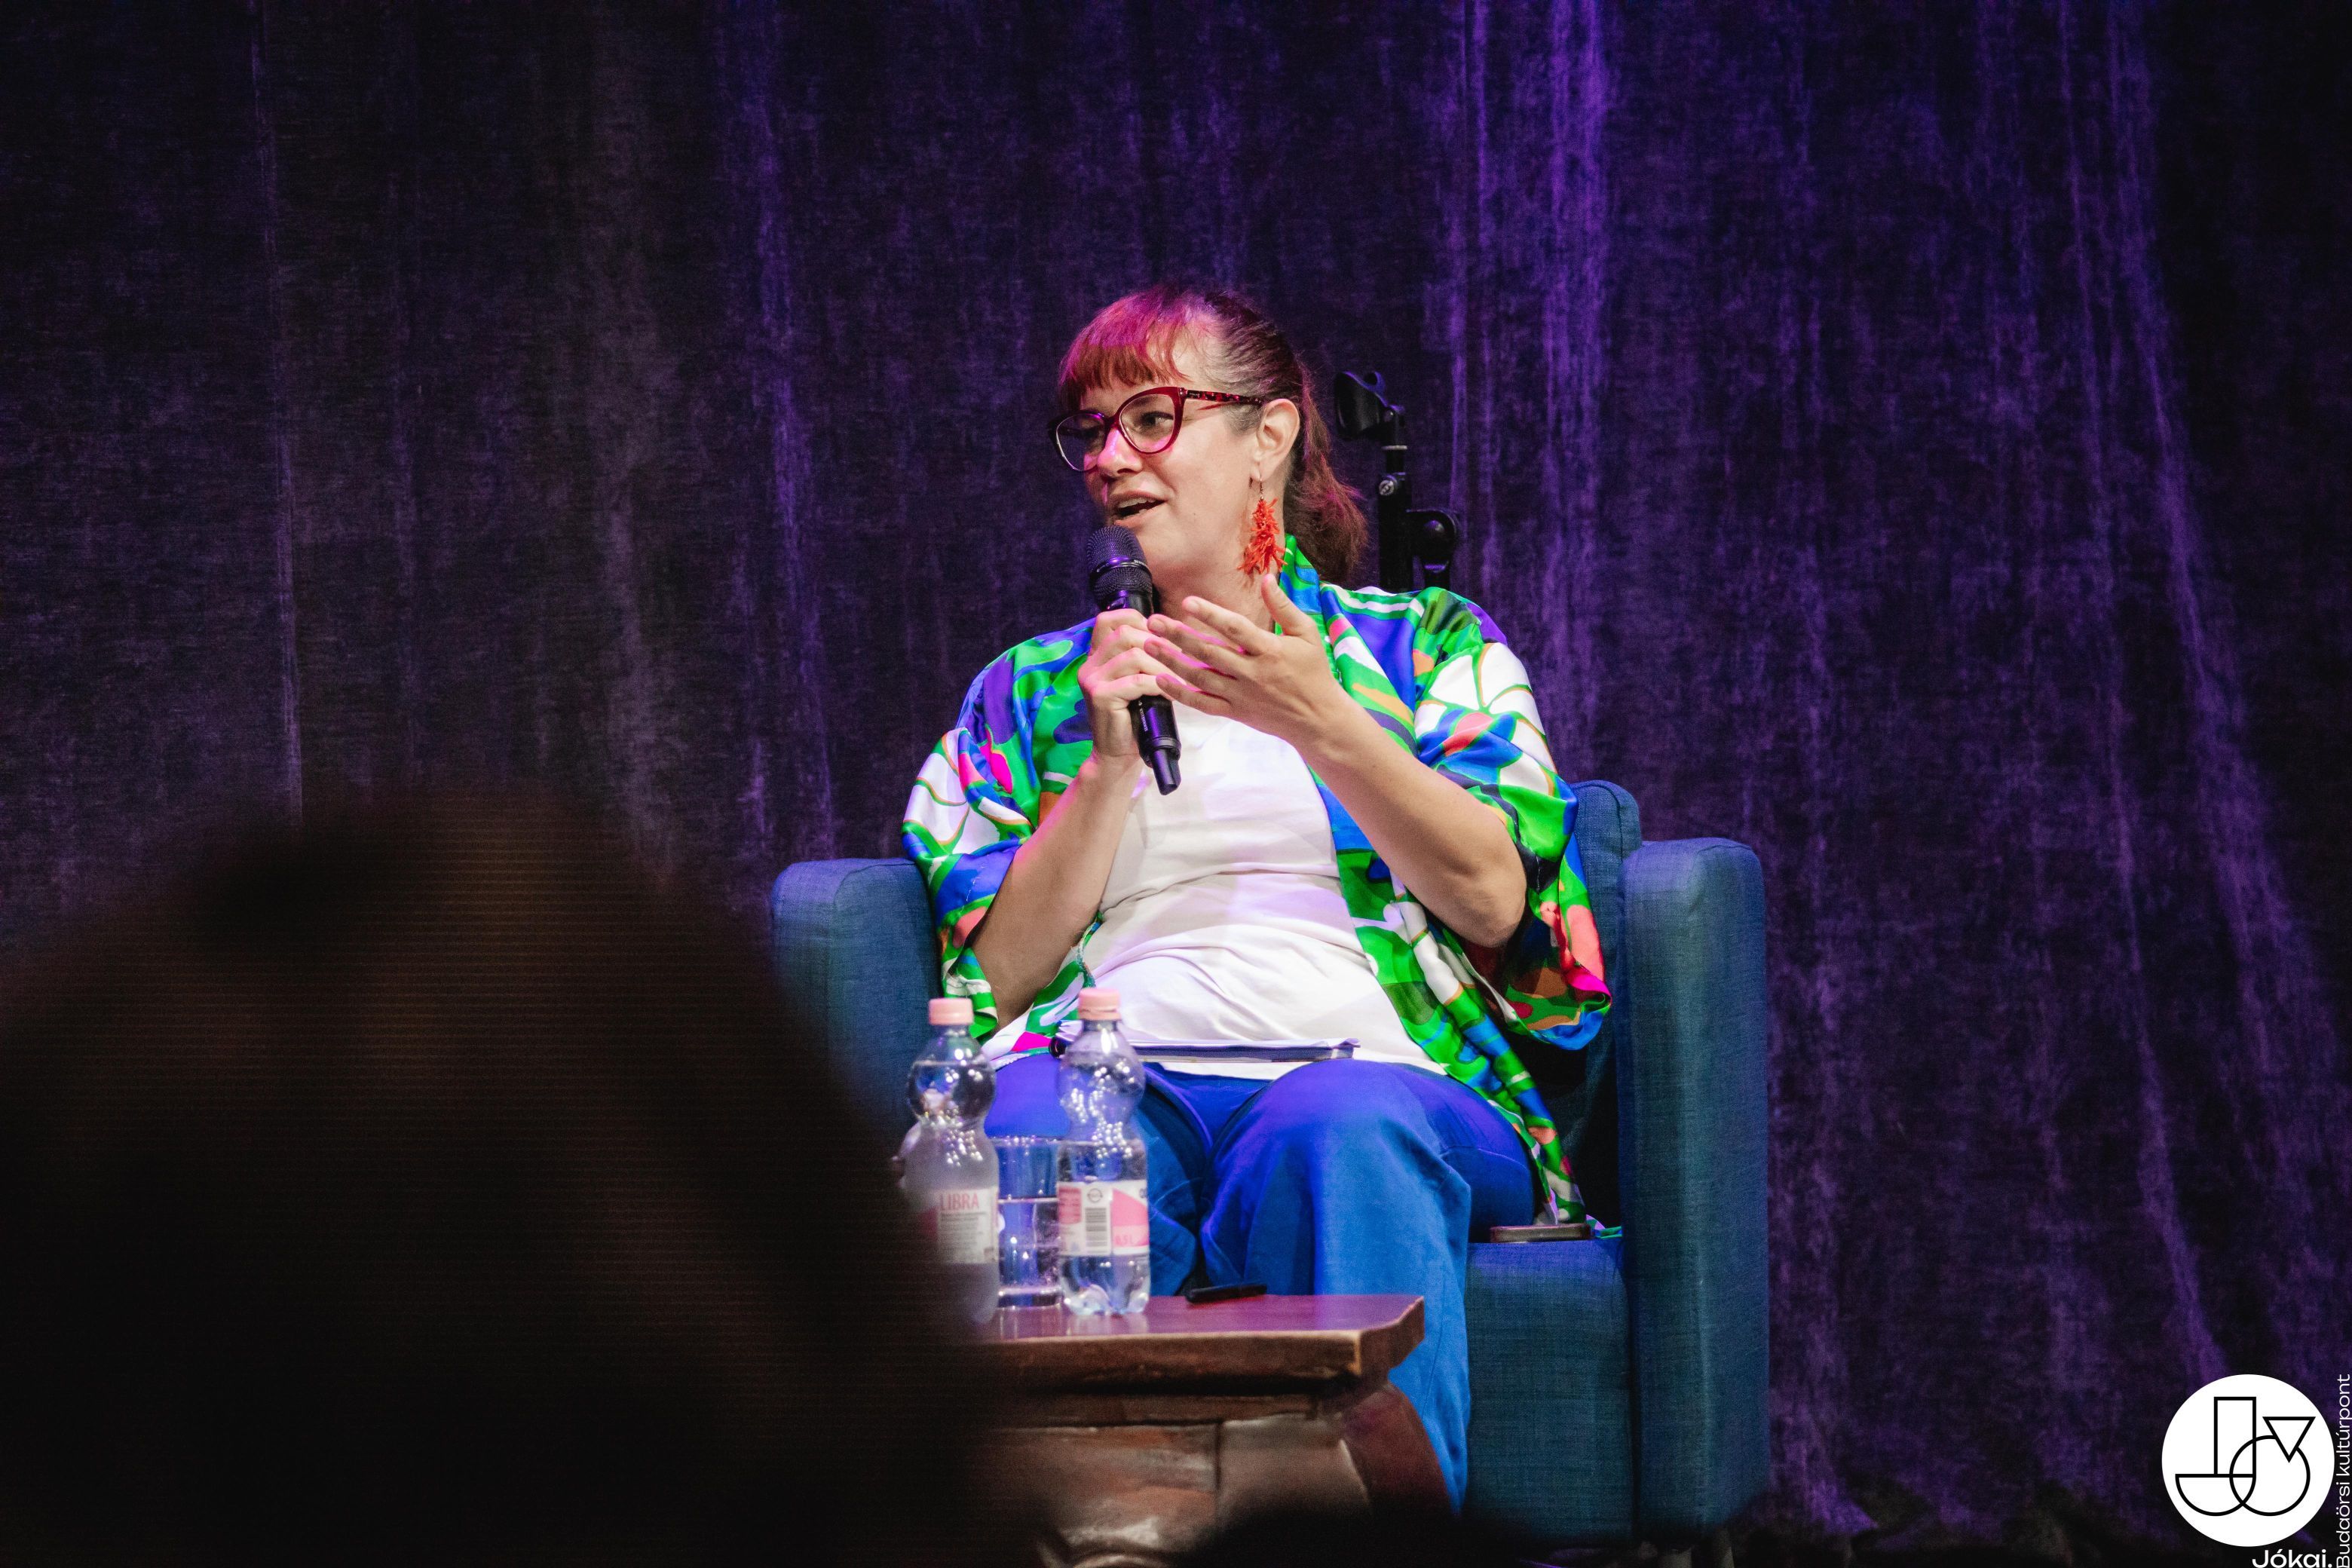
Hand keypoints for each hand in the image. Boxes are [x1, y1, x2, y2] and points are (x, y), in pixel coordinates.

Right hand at [1078, 608, 1178, 764]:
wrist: (1118, 754)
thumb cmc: (1135, 716)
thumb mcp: (1137, 679)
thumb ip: (1143, 656)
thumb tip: (1171, 631)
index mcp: (1096, 656)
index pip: (1108, 619)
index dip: (1137, 619)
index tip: (1160, 636)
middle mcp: (1089, 664)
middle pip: (1124, 633)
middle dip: (1157, 644)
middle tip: (1177, 661)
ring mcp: (1092, 679)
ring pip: (1133, 655)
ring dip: (1162, 667)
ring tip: (1176, 680)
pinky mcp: (1100, 696)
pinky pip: (1137, 680)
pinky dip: (1159, 685)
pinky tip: (1169, 694)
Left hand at [1144, 574, 1355, 750]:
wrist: (1317, 719)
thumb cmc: (1314, 672)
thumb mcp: (1306, 634)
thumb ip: (1283, 607)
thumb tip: (1267, 578)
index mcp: (1270, 650)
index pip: (1235, 629)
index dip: (1210, 614)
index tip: (1187, 602)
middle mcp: (1252, 673)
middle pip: (1209, 652)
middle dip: (1178, 636)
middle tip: (1152, 621)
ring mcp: (1241, 695)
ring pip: (1200, 677)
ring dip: (1171, 661)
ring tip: (1148, 644)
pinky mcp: (1235, 712)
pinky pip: (1202, 703)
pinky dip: (1180, 693)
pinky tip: (1160, 679)